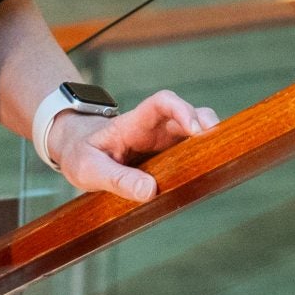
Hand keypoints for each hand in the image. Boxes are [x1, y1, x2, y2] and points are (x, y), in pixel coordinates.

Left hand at [51, 89, 217, 201]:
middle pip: (189, 114)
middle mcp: (154, 128)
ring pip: (196, 132)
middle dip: (206, 124)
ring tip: (218, 159)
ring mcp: (163, 141)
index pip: (162, 102)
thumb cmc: (80, 155)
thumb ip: (116, 179)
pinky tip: (209, 173)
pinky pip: (191, 152)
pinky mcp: (168, 157)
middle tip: (215, 143)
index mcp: (134, 123)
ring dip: (210, 142)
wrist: (75, 153)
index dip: (182, 109)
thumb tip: (150, 191)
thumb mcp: (89, 169)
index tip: (194, 129)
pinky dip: (203, 159)